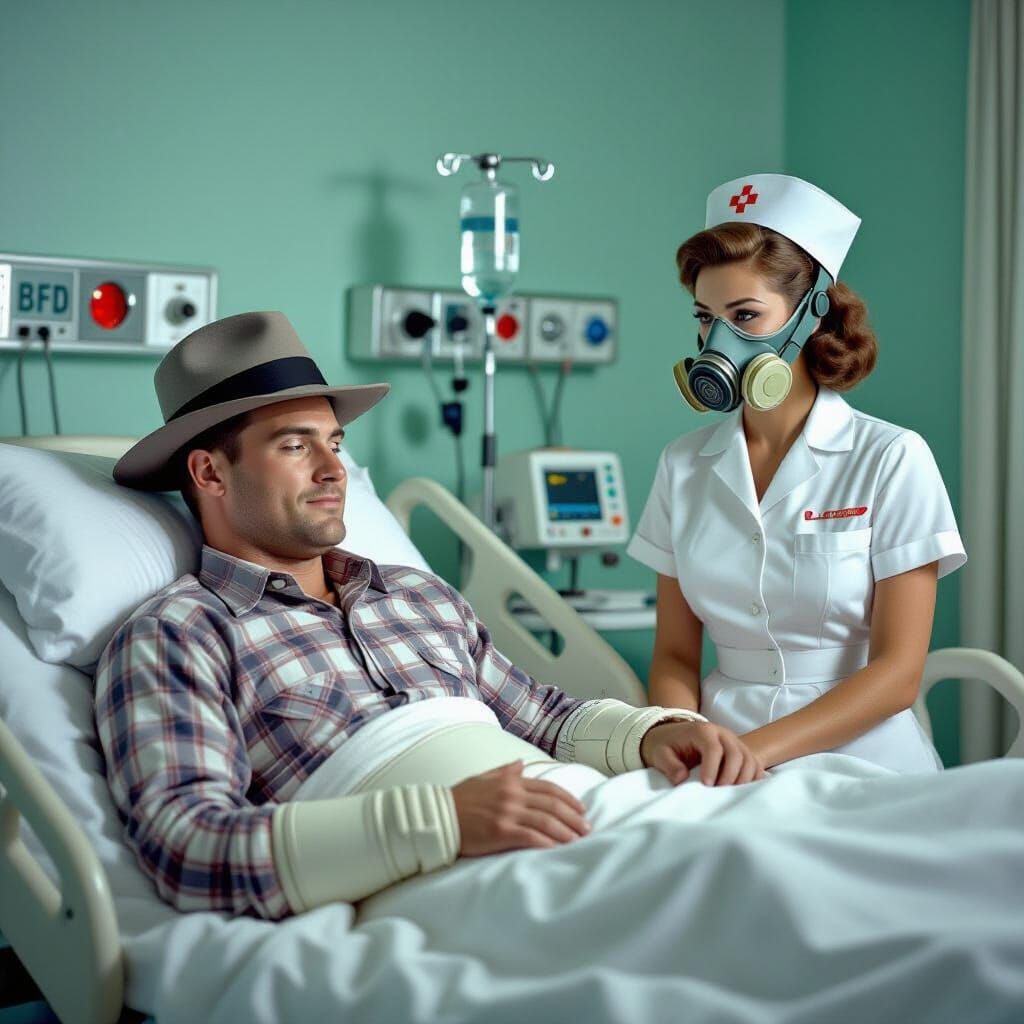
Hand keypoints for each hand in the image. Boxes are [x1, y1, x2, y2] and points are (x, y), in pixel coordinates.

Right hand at [450, 760, 590, 855]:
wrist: (438, 816)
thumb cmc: (459, 798)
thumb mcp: (483, 778)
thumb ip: (504, 771)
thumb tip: (520, 764)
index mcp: (510, 781)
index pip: (548, 788)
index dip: (568, 799)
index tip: (581, 809)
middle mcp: (512, 794)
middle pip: (552, 805)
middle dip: (573, 817)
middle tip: (587, 828)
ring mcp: (508, 813)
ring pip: (546, 821)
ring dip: (565, 832)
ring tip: (578, 840)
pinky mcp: (501, 831)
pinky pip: (531, 837)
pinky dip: (547, 843)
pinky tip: (557, 849)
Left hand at [640, 721, 767, 786]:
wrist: (674, 736)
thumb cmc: (667, 746)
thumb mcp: (660, 754)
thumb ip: (669, 765)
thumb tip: (682, 778)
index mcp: (702, 731)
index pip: (713, 748)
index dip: (712, 768)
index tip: (706, 785)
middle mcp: (722, 733)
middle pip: (736, 753)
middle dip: (729, 776)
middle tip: (718, 792)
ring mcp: (734, 742)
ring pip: (749, 759)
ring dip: (743, 779)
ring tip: (729, 794)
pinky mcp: (741, 752)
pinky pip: (755, 764)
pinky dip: (753, 778)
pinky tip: (743, 792)